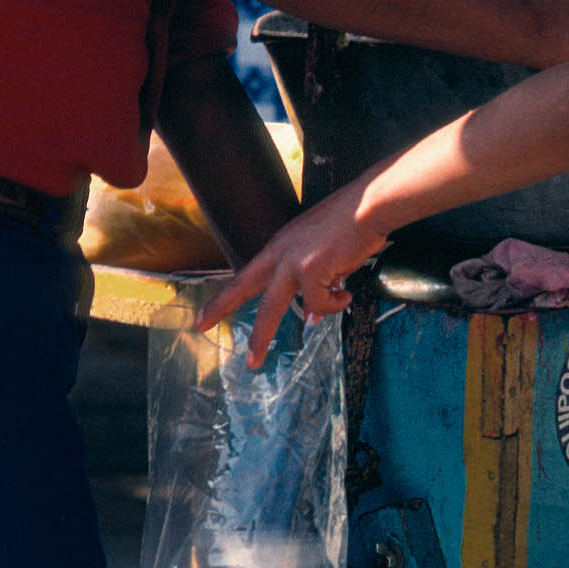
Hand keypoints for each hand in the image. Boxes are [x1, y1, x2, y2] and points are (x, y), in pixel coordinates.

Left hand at [196, 184, 390, 367]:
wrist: (369, 205)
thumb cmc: (352, 225)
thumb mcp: (323, 254)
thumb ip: (313, 283)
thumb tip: (313, 318)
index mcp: (280, 247)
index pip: (245, 275)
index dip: (224, 296)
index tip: (205, 314)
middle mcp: (280, 254)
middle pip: (244, 290)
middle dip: (219, 310)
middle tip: (199, 327)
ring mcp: (292, 262)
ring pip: (270, 311)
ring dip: (261, 339)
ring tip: (255, 362)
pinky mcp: (310, 271)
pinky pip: (320, 305)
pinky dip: (336, 304)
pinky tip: (347, 295)